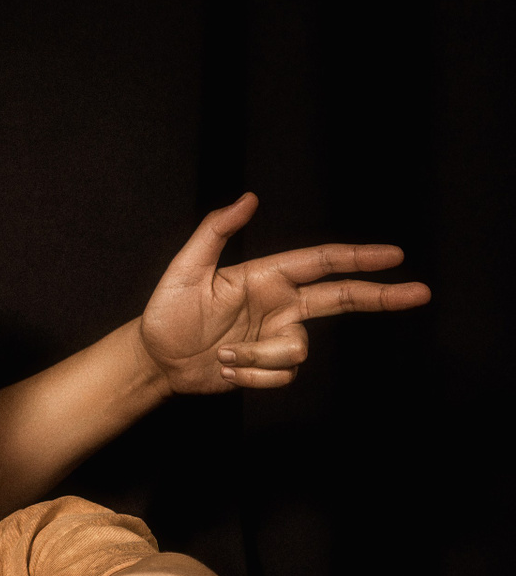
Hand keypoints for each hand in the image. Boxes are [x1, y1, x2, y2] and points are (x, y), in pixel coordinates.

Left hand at [141, 193, 429, 392]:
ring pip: (298, 350)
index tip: (395, 255)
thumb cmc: (166, 312)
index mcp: (267, 277)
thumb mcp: (185, 269)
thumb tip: (249, 198)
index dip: (358, 257)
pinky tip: (227, 369)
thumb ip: (216, 232)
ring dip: (258, 357)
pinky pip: (282, 375)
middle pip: (342, 298)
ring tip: (222, 354)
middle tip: (420, 293)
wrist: (156, 359)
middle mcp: (280, 304)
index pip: (322, 262)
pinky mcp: (269, 365)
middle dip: (381, 296)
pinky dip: (253, 377)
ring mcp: (277, 335)